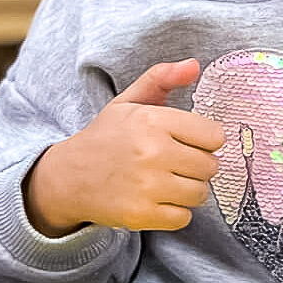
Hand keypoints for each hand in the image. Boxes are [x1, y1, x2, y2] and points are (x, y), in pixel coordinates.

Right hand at [24, 59, 226, 235]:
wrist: (67, 178)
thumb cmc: (105, 138)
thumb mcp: (128, 102)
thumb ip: (161, 79)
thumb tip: (194, 65)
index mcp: (152, 121)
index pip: (215, 137)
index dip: (204, 140)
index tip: (187, 141)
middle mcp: (152, 153)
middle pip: (211, 167)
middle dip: (197, 166)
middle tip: (173, 163)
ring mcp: (147, 186)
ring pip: (200, 194)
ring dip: (188, 190)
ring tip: (165, 181)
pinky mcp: (141, 215)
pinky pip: (184, 218)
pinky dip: (174, 212)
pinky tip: (156, 199)